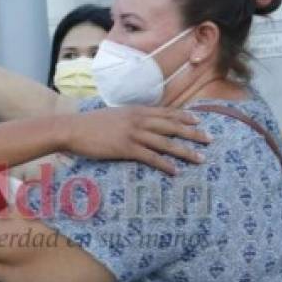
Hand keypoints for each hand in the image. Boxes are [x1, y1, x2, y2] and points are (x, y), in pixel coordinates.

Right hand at [63, 106, 210, 174]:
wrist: (72, 129)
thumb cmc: (89, 124)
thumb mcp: (112, 115)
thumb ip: (128, 118)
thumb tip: (139, 123)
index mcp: (135, 110)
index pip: (165, 112)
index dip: (184, 117)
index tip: (198, 121)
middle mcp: (137, 120)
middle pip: (171, 126)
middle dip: (192, 133)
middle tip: (209, 139)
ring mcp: (132, 134)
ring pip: (166, 142)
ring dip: (185, 151)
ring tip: (200, 158)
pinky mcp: (125, 148)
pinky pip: (151, 157)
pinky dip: (165, 164)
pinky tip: (175, 171)